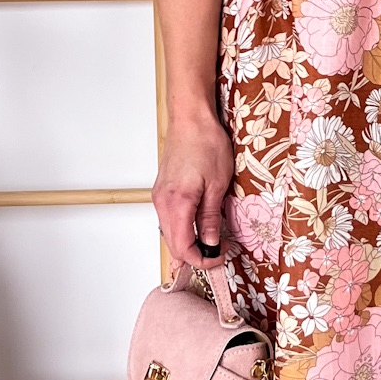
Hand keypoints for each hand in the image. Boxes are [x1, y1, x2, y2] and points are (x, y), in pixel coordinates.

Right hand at [153, 109, 235, 266]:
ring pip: (170, 233)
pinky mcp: (162, 191)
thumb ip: (211, 217)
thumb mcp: (217, 184)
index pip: (183, 247)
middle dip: (196, 254)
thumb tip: (211, 242)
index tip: (220, 257)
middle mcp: (163, 203)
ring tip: (213, 240)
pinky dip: (183, 229)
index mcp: (177, 203)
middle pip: (174, 245)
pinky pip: (170, 219)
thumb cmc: (206, 144)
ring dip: (189, 242)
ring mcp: (160, 197)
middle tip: (220, 251)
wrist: (190, 120)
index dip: (202, 260)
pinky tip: (199, 227)